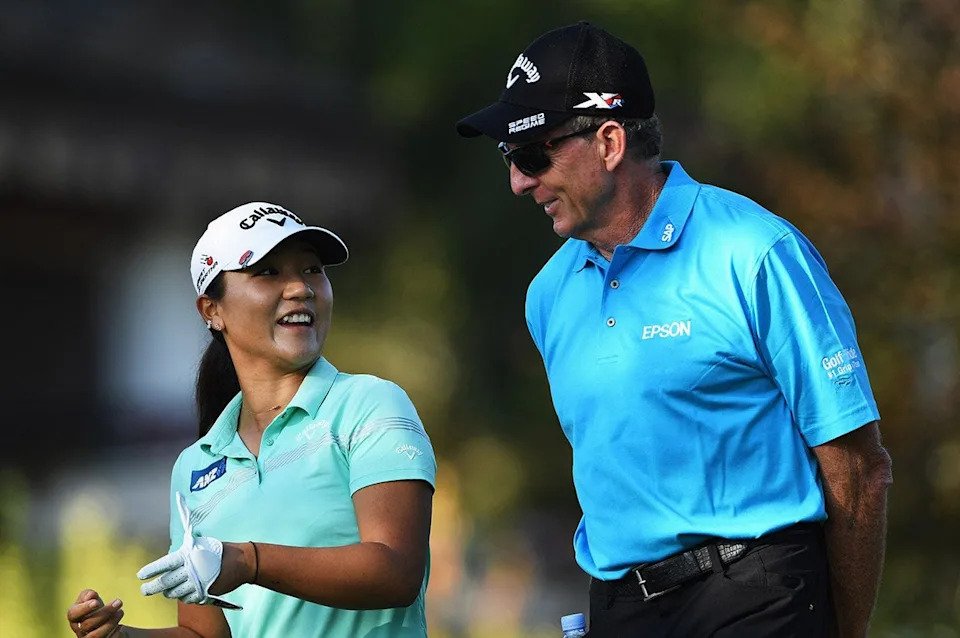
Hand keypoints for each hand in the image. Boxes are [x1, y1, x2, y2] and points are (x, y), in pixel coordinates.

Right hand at [66, 589, 123, 636]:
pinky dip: (115, 633)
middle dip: (104, 612)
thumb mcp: (91, 599)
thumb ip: (88, 594)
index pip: (73, 614)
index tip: (96, 602)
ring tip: (120, 612)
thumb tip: (90, 595)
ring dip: (110, 623)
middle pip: (87, 624)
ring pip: (96, 635)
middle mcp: (80, 630)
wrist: (106, 622)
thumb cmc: (96, 609)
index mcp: (75, 617)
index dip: (84, 608)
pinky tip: (120, 626)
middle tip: (118, 602)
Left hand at [137, 491, 239, 607]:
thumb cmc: (219, 550)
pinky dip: (182, 597)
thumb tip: (169, 554)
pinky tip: (182, 592)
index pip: (164, 564)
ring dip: (168, 593)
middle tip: (144, 590)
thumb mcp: (201, 544)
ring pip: (175, 593)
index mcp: (189, 555)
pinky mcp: (204, 593)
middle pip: (166, 582)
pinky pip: (187, 599)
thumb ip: (184, 550)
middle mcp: (192, 570)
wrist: (243, 562)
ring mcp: (198, 583)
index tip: (140, 576)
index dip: (151, 570)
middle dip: (152, 588)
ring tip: (165, 590)